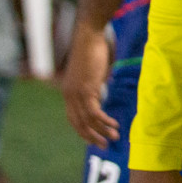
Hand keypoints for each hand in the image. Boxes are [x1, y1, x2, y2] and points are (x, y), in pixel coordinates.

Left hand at [61, 29, 119, 146]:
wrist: (88, 36)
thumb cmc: (91, 50)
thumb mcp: (91, 73)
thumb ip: (93, 85)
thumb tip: (101, 92)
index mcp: (68, 92)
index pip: (73, 118)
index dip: (83, 131)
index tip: (94, 139)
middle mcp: (69, 95)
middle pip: (78, 124)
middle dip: (91, 137)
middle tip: (104, 146)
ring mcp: (76, 94)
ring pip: (88, 120)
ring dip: (101, 131)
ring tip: (114, 138)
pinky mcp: (86, 90)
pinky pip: (95, 112)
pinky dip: (104, 121)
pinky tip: (114, 125)